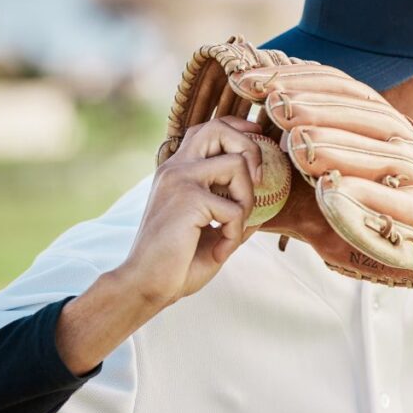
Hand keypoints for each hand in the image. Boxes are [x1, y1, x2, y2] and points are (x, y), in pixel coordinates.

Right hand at [118, 115, 263, 307]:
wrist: (146, 285)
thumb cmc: (177, 263)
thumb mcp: (212, 232)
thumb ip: (233, 214)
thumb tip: (266, 208)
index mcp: (177, 172)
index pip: (206, 129)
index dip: (236, 128)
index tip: (257, 136)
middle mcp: (175, 168)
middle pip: (218, 128)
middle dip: (249, 148)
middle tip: (258, 180)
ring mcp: (180, 180)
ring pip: (237, 164)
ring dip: (247, 200)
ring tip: (232, 228)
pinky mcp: (188, 198)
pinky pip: (235, 208)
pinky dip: (235, 234)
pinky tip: (219, 251)